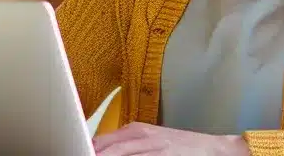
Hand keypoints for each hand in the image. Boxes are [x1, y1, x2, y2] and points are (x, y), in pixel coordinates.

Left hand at [93, 122, 249, 155]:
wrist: (210, 148)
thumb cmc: (178, 145)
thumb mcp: (149, 139)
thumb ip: (125, 144)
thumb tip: (98, 149)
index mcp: (135, 130)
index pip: (101, 141)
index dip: (86, 149)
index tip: (73, 151)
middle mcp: (142, 137)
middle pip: (107, 148)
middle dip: (93, 154)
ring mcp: (152, 148)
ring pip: (120, 155)